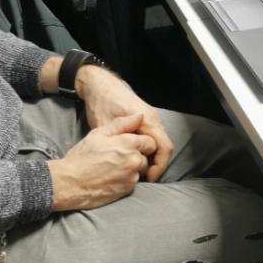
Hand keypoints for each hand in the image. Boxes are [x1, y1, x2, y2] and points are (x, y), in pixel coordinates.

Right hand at [48, 113, 158, 210]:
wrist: (70, 183)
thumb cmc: (82, 156)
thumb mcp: (99, 133)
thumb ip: (122, 123)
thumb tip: (139, 116)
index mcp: (129, 144)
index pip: (151, 142)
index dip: (142, 142)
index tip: (131, 144)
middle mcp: (135, 161)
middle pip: (146, 157)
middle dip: (137, 155)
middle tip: (119, 156)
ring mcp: (132, 177)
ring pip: (140, 170)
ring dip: (132, 167)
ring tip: (113, 166)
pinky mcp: (127, 190)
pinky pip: (133, 181)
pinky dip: (126, 179)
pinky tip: (112, 176)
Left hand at [77, 67, 174, 181]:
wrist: (98, 84)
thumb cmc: (102, 104)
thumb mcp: (108, 127)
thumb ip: (123, 143)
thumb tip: (132, 160)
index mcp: (148, 121)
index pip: (164, 148)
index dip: (159, 166)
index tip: (149, 178)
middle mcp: (154, 119)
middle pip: (164, 146)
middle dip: (156, 164)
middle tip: (143, 177)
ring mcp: (151, 117)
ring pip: (159, 141)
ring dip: (152, 156)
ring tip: (139, 169)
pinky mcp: (145, 117)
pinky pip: (153, 136)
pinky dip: (148, 148)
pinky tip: (136, 155)